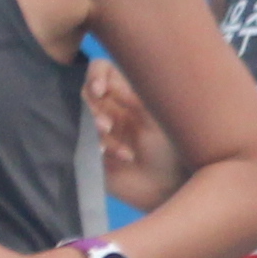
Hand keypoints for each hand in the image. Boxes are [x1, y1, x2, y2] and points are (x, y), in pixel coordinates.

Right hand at [81, 55, 178, 214]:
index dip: (95, 76)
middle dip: (91, 109)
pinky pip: (82, 144)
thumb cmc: (176, 149)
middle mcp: (111, 109)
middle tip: (106, 127)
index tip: (99, 90)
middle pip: (84, 95)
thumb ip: (133, 96)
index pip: (102, 71)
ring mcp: (99, 132)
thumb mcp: (157, 116)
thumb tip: (107, 82)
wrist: (175, 185)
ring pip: (80, 120)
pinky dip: (96, 148)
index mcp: (128, 94)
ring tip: (108, 147)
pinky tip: (112, 157)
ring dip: (94, 131)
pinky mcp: (92, 155)